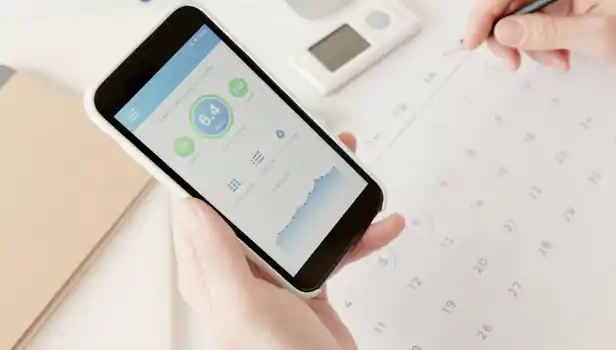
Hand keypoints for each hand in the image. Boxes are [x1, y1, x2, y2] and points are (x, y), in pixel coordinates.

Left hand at [171, 132, 404, 349]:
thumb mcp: (244, 305)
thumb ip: (219, 255)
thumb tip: (191, 203)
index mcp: (211, 268)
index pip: (201, 205)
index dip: (209, 167)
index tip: (223, 132)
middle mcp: (239, 268)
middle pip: (258, 202)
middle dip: (285, 169)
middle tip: (309, 143)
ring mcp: (275, 275)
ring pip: (298, 217)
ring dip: (329, 196)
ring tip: (353, 175)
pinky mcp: (308, 282)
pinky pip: (331, 246)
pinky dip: (358, 235)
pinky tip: (380, 225)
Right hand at [465, 0, 615, 70]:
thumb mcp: (598, 33)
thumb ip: (548, 32)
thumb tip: (504, 30)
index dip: (483, 14)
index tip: (473, 41)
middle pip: (507, 3)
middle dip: (506, 36)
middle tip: (513, 63)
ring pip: (520, 17)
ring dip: (529, 46)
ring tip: (558, 63)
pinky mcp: (564, 4)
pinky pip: (537, 24)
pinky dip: (542, 46)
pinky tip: (562, 57)